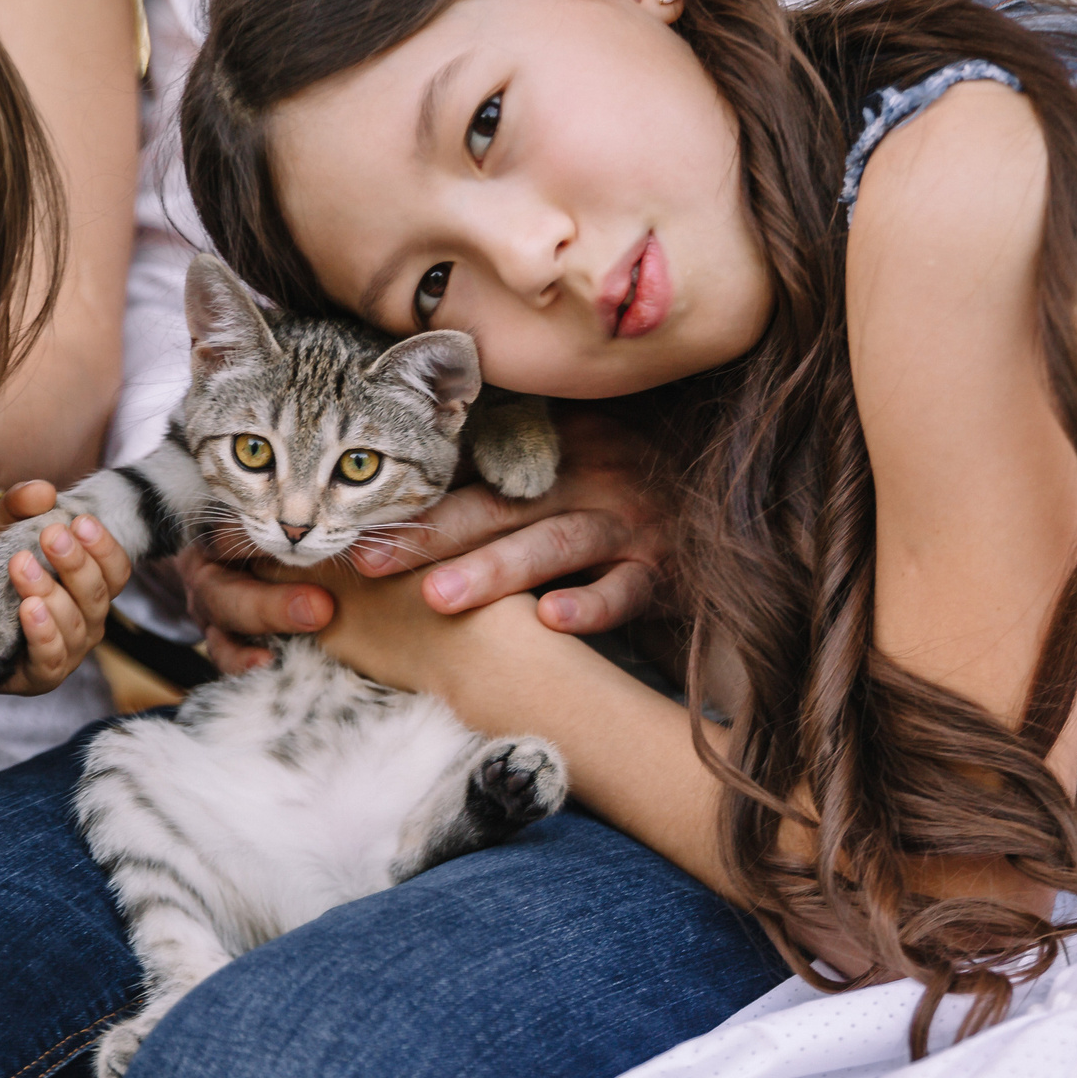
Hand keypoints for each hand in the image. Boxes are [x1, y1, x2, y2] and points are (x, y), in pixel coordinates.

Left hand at [0, 480, 130, 693]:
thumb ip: (16, 509)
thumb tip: (44, 490)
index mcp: (85, 588)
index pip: (115, 570)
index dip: (104, 547)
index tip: (80, 522)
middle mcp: (86, 620)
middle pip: (99, 594)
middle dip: (76, 563)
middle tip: (51, 535)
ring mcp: (68, 651)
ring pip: (76, 623)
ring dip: (51, 591)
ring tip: (22, 567)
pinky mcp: (42, 676)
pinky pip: (52, 656)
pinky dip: (43, 632)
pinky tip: (28, 608)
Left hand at [178, 405, 674, 674]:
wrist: (721, 513)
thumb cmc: (624, 491)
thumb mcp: (568, 462)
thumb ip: (505, 471)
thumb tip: (405, 488)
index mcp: (552, 456)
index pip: (473, 477)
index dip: (414, 503)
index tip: (356, 529)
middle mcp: (583, 482)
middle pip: (497, 508)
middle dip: (430, 536)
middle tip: (368, 561)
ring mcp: (625, 524)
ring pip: (552, 544)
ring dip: (494, 571)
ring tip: (439, 597)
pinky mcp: (659, 569)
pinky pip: (625, 589)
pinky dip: (591, 604)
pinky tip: (553, 621)